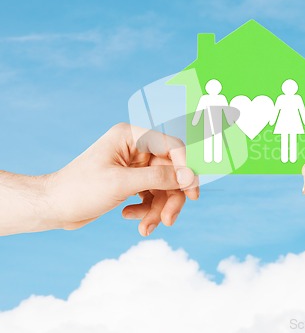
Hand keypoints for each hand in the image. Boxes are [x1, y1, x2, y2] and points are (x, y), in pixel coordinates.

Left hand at [44, 123, 198, 235]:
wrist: (53, 208)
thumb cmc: (80, 189)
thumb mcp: (122, 183)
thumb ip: (158, 177)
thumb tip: (188, 176)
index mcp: (132, 136)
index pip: (172, 147)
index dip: (185, 168)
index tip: (192, 192)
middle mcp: (136, 148)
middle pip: (171, 172)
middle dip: (170, 198)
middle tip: (168, 220)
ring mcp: (135, 166)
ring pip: (163, 187)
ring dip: (158, 209)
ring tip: (145, 227)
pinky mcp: (132, 182)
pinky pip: (152, 196)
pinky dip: (146, 210)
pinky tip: (129, 216)